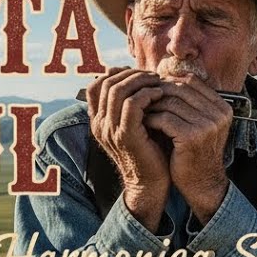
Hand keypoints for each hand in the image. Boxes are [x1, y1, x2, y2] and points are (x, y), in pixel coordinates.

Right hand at [86, 67, 168, 227]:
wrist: (151, 183)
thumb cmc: (150, 151)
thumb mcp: (137, 124)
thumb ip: (133, 104)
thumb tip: (140, 78)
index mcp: (98, 120)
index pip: (96, 85)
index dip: (117, 73)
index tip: (139, 74)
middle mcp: (99, 124)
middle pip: (105, 83)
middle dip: (131, 74)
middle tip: (152, 75)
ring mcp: (110, 130)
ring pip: (117, 91)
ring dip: (140, 81)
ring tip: (158, 82)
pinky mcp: (126, 136)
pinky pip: (131, 105)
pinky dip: (146, 94)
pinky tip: (160, 95)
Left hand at [143, 74, 233, 219]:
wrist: (201, 183)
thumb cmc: (195, 151)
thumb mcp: (199, 124)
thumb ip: (189, 103)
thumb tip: (164, 77)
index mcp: (222, 107)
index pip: (192, 81)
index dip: (170, 81)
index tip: (153, 88)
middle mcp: (218, 114)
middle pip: (181, 89)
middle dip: (158, 91)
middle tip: (141, 96)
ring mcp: (207, 125)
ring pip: (171, 102)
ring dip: (152, 105)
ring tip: (140, 110)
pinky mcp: (192, 137)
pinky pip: (165, 118)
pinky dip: (151, 119)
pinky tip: (144, 124)